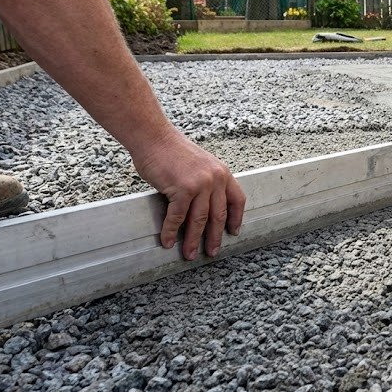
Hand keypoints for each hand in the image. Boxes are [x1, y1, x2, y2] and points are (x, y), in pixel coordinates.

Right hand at [131, 131, 245, 260]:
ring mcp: (200, 184)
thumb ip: (207, 182)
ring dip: (193, 240)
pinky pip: (177, 217)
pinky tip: (168, 241)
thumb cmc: (172, 151)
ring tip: (189, 254)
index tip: (233, 232)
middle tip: (211, 251)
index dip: (235, 218)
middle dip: (214, 237)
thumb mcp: (200, 164)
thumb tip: (204, 206)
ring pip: (199, 220)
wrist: (154, 137)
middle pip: (218, 215)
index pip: (237, 200)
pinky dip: (171, 231)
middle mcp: (216, 179)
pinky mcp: (182, 189)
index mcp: (222, 173)